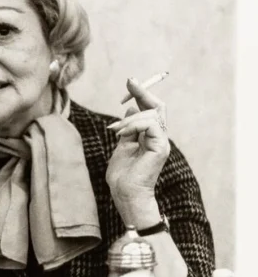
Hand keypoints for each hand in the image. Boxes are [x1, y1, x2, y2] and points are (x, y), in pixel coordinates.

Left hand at [105, 78, 170, 222]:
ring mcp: (162, 142)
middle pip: (157, 106)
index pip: (151, 109)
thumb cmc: (122, 175)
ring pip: (151, 114)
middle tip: (129, 82)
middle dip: (142, 92)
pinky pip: (150, 124)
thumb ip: (128, 129)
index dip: (142, 95)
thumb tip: (131, 110)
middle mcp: (159, 137)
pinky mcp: (160, 147)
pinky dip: (134, 125)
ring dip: (129, 119)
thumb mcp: (122, 145)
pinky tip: (122, 134)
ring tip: (115, 131)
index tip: (130, 82)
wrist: (125, 194)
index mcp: (150, 136)